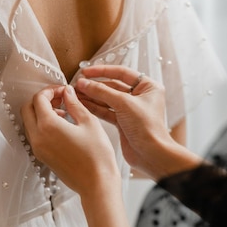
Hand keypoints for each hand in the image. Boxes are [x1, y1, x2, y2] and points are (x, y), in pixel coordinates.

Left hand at [21, 85, 120, 199]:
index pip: (39, 99)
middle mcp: (38, 137)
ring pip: (29, 122)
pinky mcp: (42, 157)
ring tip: (63, 112)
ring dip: (41, 113)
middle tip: (60, 98)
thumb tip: (68, 92)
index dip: (51, 90)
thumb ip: (75, 104)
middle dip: (42, 100)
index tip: (63, 90)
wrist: (97, 184)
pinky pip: (35, 135)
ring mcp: (38, 149)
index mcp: (48, 126)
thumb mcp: (89, 123)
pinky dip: (43, 125)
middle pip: (28, 109)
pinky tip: (62, 126)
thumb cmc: (97, 155)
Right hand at [75, 65, 192, 177]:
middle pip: (113, 86)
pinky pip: (106, 111)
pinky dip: (94, 107)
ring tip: (75, 94)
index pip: (121, 72)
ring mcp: (131, 110)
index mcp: (147, 87)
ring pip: (107, 99)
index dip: (102, 71)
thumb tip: (84, 83)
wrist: (151, 155)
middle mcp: (140, 97)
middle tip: (77, 85)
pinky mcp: (123, 122)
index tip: (86, 72)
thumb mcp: (124, 103)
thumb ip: (102, 91)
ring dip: (92, 96)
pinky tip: (82, 104)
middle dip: (95, 86)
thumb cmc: (147, 127)